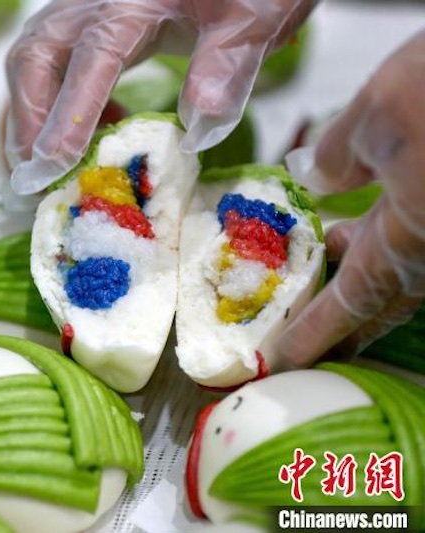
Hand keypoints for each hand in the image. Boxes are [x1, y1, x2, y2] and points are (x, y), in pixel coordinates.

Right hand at [4, 0, 315, 194]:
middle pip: (35, 57)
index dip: (70, 114)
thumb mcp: (253, 20)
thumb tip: (196, 129)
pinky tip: (93, 129)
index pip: (92, 58)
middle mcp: (94, 3)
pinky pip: (49, 63)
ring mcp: (82, 11)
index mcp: (133, 2)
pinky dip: (53, 104)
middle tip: (37, 178)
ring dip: (31, 116)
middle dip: (30, 121)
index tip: (54, 165)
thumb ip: (227, 66)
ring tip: (53, 164)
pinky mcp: (83, 24)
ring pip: (31, 59)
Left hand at [278, 30, 424, 366]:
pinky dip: (389, 238)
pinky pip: (421, 239)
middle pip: (386, 298)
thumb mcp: (374, 114)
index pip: (352, 301)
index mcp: (412, 238)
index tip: (282, 359)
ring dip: (365, 269)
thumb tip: (316, 179)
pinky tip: (365, 217)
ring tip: (326, 253)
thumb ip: (338, 157)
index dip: (315, 332)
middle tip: (309, 334)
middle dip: (345, 319)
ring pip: (407, 267)